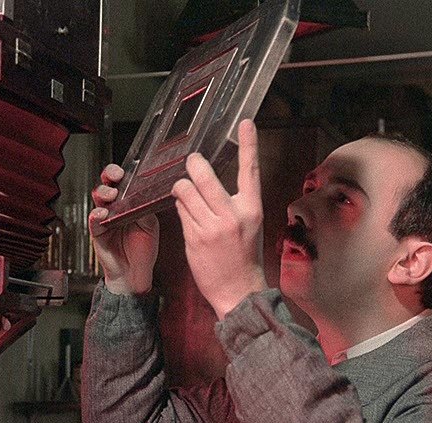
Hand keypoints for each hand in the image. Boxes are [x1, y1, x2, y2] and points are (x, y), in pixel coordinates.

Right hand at [89, 164, 158, 294]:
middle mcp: (114, 207)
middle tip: (116, 176)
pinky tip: (102, 215)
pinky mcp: (97, 231)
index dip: (121, 173)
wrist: (135, 273)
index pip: (121, 181)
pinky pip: (93, 220)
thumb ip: (146, 208)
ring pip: (98, 197)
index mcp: (127, 202)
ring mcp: (104, 218)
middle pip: (106, 183)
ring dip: (103, 193)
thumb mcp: (150, 224)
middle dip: (109, 176)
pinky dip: (96, 215)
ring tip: (111, 196)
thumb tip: (147, 192)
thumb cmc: (142, 248)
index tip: (126, 170)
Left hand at [171, 120, 267, 319]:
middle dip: (193, 165)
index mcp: (252, 209)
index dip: (248, 144)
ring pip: (185, 191)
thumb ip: (233, 201)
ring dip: (181, 188)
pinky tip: (187, 214)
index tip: (245, 122)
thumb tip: (207, 177)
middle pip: (204, 176)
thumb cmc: (243, 255)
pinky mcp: (194, 238)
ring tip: (186, 194)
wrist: (239, 291)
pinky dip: (180, 207)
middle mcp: (232, 215)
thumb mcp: (248, 224)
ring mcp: (211, 227)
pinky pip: (180, 211)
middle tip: (191, 162)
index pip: (250, 171)